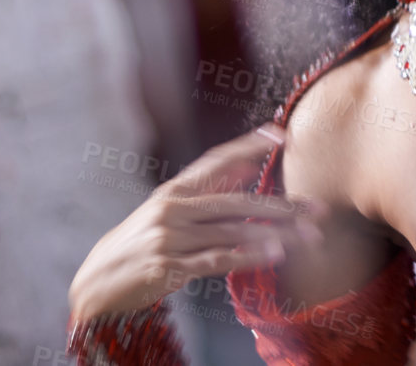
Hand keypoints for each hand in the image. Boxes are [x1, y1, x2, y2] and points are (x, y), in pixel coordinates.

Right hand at [67, 125, 324, 322]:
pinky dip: (247, 257)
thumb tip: (244, 168)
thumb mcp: (168, 211)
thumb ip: (206, 191)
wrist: (97, 281)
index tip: (282, 134)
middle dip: (282, 205)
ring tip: (307, 236)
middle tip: (318, 208)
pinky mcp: (169, 267)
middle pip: (236, 201)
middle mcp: (173, 208)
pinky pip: (216, 260)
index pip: (216, 160)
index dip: (248, 145)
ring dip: (274, 235)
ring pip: (232, 231)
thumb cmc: (141, 243)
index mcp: (175, 191)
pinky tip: (273, 256)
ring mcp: (170, 238)